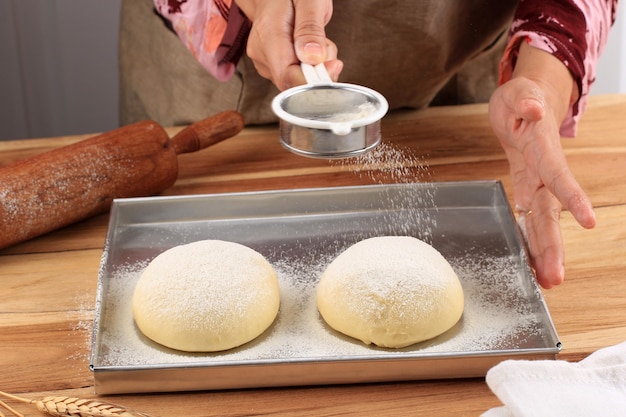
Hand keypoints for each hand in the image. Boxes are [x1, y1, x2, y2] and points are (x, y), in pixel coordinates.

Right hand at [236, 0, 342, 89]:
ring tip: (314, 38)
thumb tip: (313, 58)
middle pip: (294, 81)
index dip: (314, 79)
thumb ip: (310, 28)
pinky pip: (295, 75)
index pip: (288, 76)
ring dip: (315, 65)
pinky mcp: (270, 64)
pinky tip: (308, 46)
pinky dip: (308, 64)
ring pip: (297, 79)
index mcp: (268, 35)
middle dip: (318, 68)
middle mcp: (261, 52)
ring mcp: (263, 59)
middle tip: (324, 42)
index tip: (334, 65)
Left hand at [489, 44, 595, 287]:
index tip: (590, 221)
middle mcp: (542, 172)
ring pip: (542, 221)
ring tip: (549, 281)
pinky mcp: (524, 187)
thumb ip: (524, 100)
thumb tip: (534, 109)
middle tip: (555, 277)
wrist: (523, 103)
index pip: (558, 176)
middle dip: (554, 245)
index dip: (572, 198)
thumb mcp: (518, 92)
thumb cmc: (521, 97)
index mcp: (542, 149)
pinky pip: (527, 218)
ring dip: (544, 251)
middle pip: (550, 212)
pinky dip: (529, 240)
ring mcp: (535, 182)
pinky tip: (532, 264)